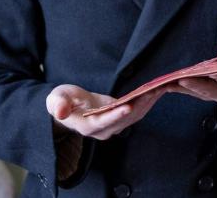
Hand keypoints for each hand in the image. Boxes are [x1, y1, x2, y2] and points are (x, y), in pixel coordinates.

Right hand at [46, 84, 168, 139]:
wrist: (70, 108)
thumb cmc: (62, 101)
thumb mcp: (56, 98)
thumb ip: (58, 104)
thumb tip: (60, 112)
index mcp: (87, 126)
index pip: (103, 122)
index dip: (115, 115)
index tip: (128, 107)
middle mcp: (103, 130)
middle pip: (124, 119)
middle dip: (139, 105)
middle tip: (152, 91)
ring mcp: (114, 126)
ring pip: (134, 116)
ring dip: (147, 102)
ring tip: (160, 87)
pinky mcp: (122, 119)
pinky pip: (137, 112)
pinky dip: (147, 101)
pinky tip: (157, 90)